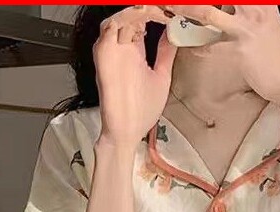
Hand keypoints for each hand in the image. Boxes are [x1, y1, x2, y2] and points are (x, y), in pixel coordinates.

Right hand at [94, 6, 176, 146]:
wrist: (127, 132)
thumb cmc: (141, 110)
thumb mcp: (161, 77)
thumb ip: (165, 54)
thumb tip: (175, 33)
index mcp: (134, 51)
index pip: (142, 20)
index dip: (158, 13)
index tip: (175, 11)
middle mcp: (121, 47)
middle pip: (131, 14)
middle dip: (149, 9)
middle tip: (169, 6)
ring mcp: (112, 49)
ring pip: (121, 16)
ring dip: (140, 10)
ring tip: (160, 10)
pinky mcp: (104, 54)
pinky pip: (111, 27)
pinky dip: (130, 18)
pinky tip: (148, 18)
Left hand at [161, 5, 279, 103]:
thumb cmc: (272, 48)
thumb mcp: (265, 15)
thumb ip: (247, 5)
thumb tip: (223, 4)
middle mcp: (255, 7)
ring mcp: (247, 27)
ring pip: (207, 12)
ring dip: (185, 9)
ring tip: (171, 7)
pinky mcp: (240, 49)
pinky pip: (210, 45)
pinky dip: (196, 44)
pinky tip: (187, 43)